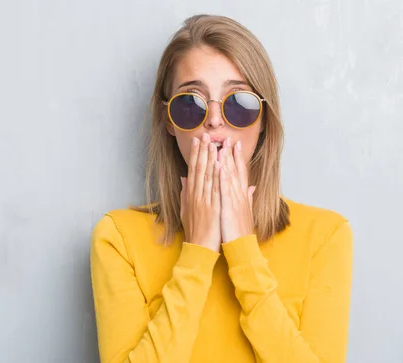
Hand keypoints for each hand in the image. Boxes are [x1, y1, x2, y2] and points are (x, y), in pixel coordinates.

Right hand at [180, 133, 221, 251]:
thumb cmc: (195, 230)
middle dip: (203, 151)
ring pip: (207, 176)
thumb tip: (184, 178)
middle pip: (199, 169)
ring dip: (211, 159)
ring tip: (214, 144)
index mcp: (191, 195)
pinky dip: (217, 177)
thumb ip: (185, 193)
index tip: (198, 141)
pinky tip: (219, 165)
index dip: (196, 154)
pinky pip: (215, 190)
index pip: (193, 170)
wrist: (199, 248)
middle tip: (205, 135)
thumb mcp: (186, 210)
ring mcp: (205, 201)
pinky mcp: (213, 208)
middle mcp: (196, 195)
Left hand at [219, 137, 255, 242]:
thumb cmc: (240, 230)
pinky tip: (220, 166)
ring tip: (222, 146)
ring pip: (230, 177)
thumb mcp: (245, 211)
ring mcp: (235, 200)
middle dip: (232, 154)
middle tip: (228, 138)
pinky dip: (223, 177)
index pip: (240, 172)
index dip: (237, 157)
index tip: (234, 144)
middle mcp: (240, 195)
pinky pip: (225, 189)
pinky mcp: (229, 207)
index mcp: (242, 195)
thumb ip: (248, 197)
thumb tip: (251, 187)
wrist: (242, 246)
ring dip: (226, 160)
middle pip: (236, 171)